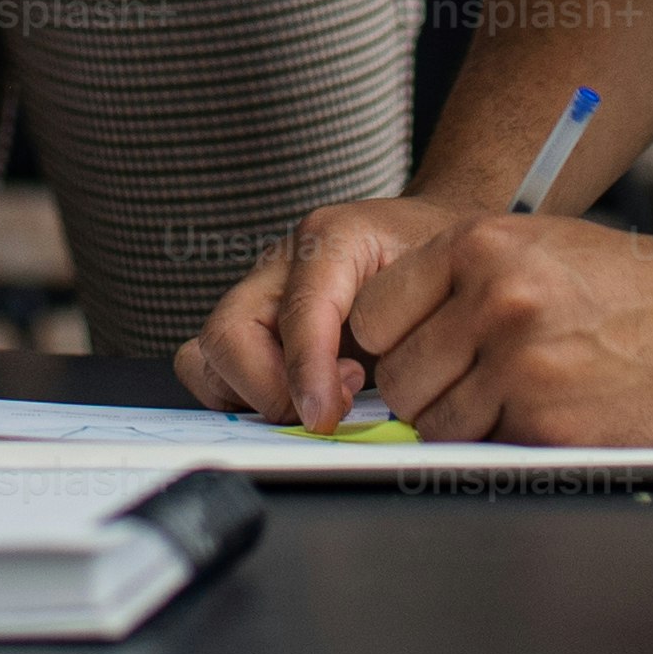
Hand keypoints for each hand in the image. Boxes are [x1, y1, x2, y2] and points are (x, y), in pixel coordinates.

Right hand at [175, 195, 461, 427]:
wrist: (432, 234)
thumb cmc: (440, 259)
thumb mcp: (446, 280)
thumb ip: (414, 328)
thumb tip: (370, 402)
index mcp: (330, 238)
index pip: (299, 311)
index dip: (306, 372)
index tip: (324, 418)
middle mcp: (281, 263)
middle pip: (227, 333)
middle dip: (269, 390)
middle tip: (329, 409)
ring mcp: (260, 293)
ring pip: (206, 355)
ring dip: (252, 396)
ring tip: (316, 402)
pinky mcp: (254, 325)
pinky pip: (214, 370)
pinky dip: (244, 398)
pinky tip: (300, 399)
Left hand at [345, 212, 652, 446]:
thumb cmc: (625, 286)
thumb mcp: (535, 246)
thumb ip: (459, 281)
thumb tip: (388, 336)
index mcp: (479, 244)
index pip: (373, 312)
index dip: (389, 341)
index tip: (412, 350)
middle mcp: (493, 298)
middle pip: (399, 374)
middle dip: (423, 389)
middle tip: (467, 383)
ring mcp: (520, 363)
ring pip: (433, 421)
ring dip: (462, 422)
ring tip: (513, 397)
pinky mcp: (548, 423)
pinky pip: (484, 448)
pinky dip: (505, 441)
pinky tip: (547, 412)